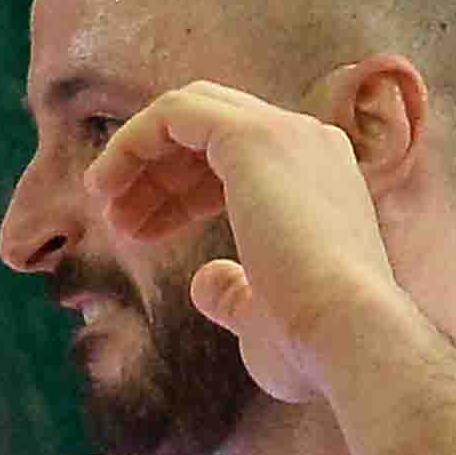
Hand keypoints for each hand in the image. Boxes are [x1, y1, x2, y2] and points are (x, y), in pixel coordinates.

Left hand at [85, 73, 416, 405]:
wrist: (349, 337)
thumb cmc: (314, 342)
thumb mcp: (265, 314)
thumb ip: (235, 291)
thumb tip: (207, 283)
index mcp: (321, 181)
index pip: (239, 161)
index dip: (183, 193)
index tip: (145, 234)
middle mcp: (309, 146)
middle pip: (212, 130)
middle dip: (158, 171)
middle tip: (120, 222)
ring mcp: (286, 135)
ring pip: (192, 113)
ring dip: (140, 156)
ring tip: (106, 208)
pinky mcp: (253, 137)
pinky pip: (176, 112)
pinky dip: (134, 141)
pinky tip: (106, 186)